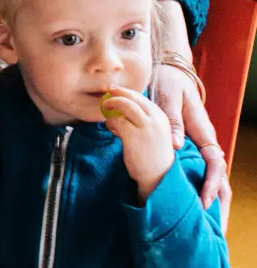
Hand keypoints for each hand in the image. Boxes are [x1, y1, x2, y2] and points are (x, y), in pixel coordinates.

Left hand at [102, 86, 174, 200]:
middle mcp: (155, 118)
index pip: (141, 98)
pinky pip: (117, 120)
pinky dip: (111, 122)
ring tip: (106, 111)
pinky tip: (112, 130)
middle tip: (107, 94)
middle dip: (118, 94)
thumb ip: (142, 120)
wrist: (159, 177)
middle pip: (133, 97)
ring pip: (124, 105)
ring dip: (112, 106)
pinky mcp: (133, 135)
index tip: (115, 91)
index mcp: (161, 117)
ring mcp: (145, 126)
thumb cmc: (153, 156)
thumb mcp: (153, 133)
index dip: (126, 93)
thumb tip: (122, 108)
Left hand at [153, 0, 229, 214]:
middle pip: (212, 172)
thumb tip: (177, 145)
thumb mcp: (170, 97)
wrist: (167, 71)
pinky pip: (183, 161)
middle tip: (199, 215)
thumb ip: (172, 119)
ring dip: (196, 188)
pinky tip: (168, 189)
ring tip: (189, 209)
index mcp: (202, 130)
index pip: (215, 162)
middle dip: (210, 194)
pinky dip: (180, 176)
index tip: (205, 201)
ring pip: (198, 169)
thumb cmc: (170, 82)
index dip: (213, 183)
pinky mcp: (178, 140)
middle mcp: (200, 138)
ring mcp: (191, 140)